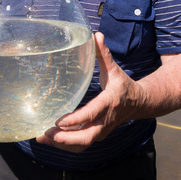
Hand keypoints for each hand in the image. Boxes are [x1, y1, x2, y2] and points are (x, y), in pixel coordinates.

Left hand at [36, 31, 143, 152]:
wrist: (138, 104)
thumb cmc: (122, 85)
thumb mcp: (114, 69)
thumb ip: (104, 54)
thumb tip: (96, 34)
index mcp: (109, 103)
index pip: (92, 114)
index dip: (75, 119)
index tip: (59, 121)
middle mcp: (105, 120)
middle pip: (86, 136)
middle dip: (65, 137)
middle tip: (46, 133)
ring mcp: (102, 131)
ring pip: (82, 143)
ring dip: (62, 144)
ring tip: (42, 138)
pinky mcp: (97, 135)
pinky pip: (81, 145)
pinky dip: (66, 145)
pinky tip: (50, 140)